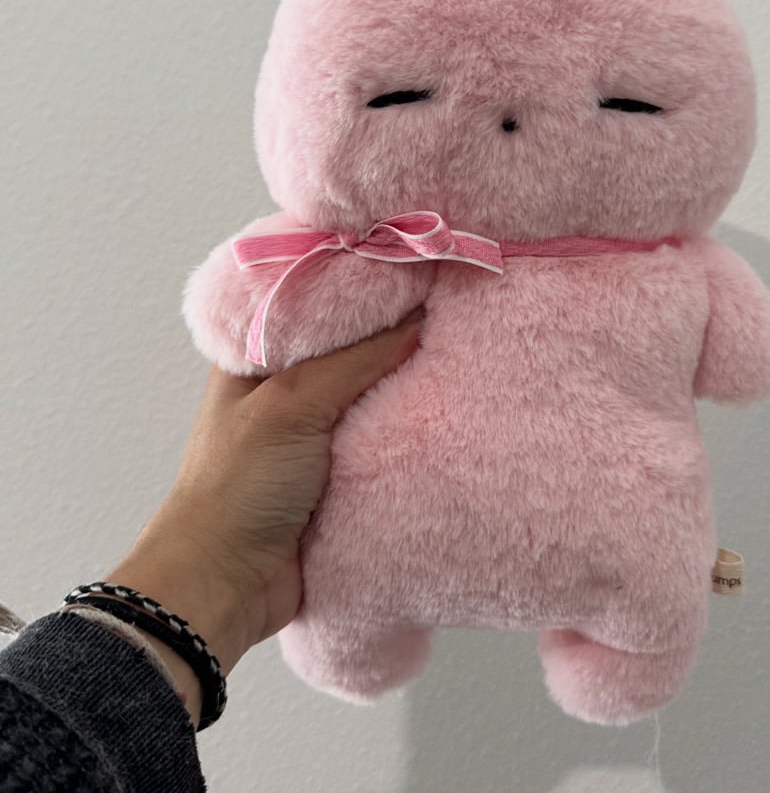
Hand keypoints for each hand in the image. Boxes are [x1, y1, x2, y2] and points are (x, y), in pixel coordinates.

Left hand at [106, 310, 422, 720]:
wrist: (227, 584)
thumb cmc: (239, 485)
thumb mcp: (291, 404)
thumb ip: (355, 360)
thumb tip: (418, 321)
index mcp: (258, 358)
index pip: (317, 305)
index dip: (361, 288)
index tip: (414, 270)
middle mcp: (288, 389)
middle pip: (351, 349)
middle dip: (393, 334)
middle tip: (448, 308)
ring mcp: (315, 433)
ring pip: (371, 393)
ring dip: (405, 385)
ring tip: (458, 351)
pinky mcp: (340, 472)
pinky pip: (382, 438)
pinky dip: (407, 430)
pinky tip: (445, 410)